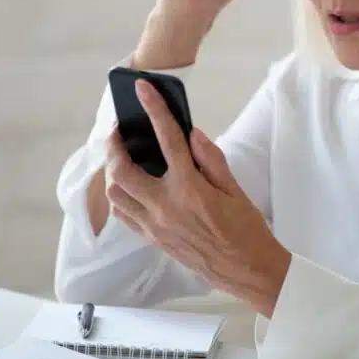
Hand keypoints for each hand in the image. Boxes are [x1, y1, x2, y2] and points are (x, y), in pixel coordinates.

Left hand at [104, 79, 290, 316]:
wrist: (246, 270)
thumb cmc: (246, 230)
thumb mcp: (234, 188)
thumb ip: (211, 158)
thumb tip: (191, 133)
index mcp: (189, 188)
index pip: (166, 139)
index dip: (154, 109)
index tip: (144, 89)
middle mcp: (165, 206)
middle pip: (121, 169)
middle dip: (115, 144)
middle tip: (120, 130)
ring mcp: (154, 225)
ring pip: (115, 193)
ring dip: (112, 171)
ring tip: (121, 156)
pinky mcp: (152, 238)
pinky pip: (123, 213)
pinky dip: (119, 195)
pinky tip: (129, 185)